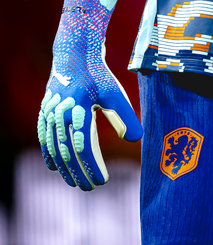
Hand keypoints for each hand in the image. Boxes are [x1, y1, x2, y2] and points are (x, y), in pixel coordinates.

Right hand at [38, 0, 141, 190]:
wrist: (74, 55)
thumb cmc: (98, 75)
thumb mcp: (115, 94)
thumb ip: (125, 117)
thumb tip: (136, 140)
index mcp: (79, 109)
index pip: (84, 146)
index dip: (92, 166)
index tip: (102, 181)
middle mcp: (61, 113)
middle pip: (68, 152)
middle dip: (79, 173)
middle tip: (90, 188)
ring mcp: (50, 114)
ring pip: (55, 148)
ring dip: (65, 168)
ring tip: (75, 183)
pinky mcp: (45, 113)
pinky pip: (44, 139)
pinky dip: (49, 154)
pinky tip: (55, 167)